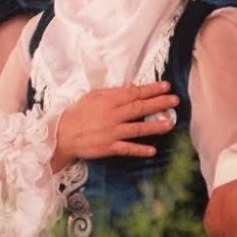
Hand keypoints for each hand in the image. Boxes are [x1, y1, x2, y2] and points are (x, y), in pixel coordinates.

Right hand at [51, 81, 178, 171]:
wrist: (62, 135)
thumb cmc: (77, 114)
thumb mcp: (92, 97)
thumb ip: (111, 93)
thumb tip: (131, 88)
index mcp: (107, 101)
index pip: (133, 93)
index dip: (151, 89)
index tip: (166, 86)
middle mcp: (111, 116)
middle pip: (139, 108)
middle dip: (159, 103)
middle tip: (175, 100)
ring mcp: (111, 132)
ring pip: (137, 128)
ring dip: (155, 126)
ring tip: (171, 122)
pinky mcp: (108, 147)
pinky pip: (127, 148)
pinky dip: (140, 150)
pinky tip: (152, 150)